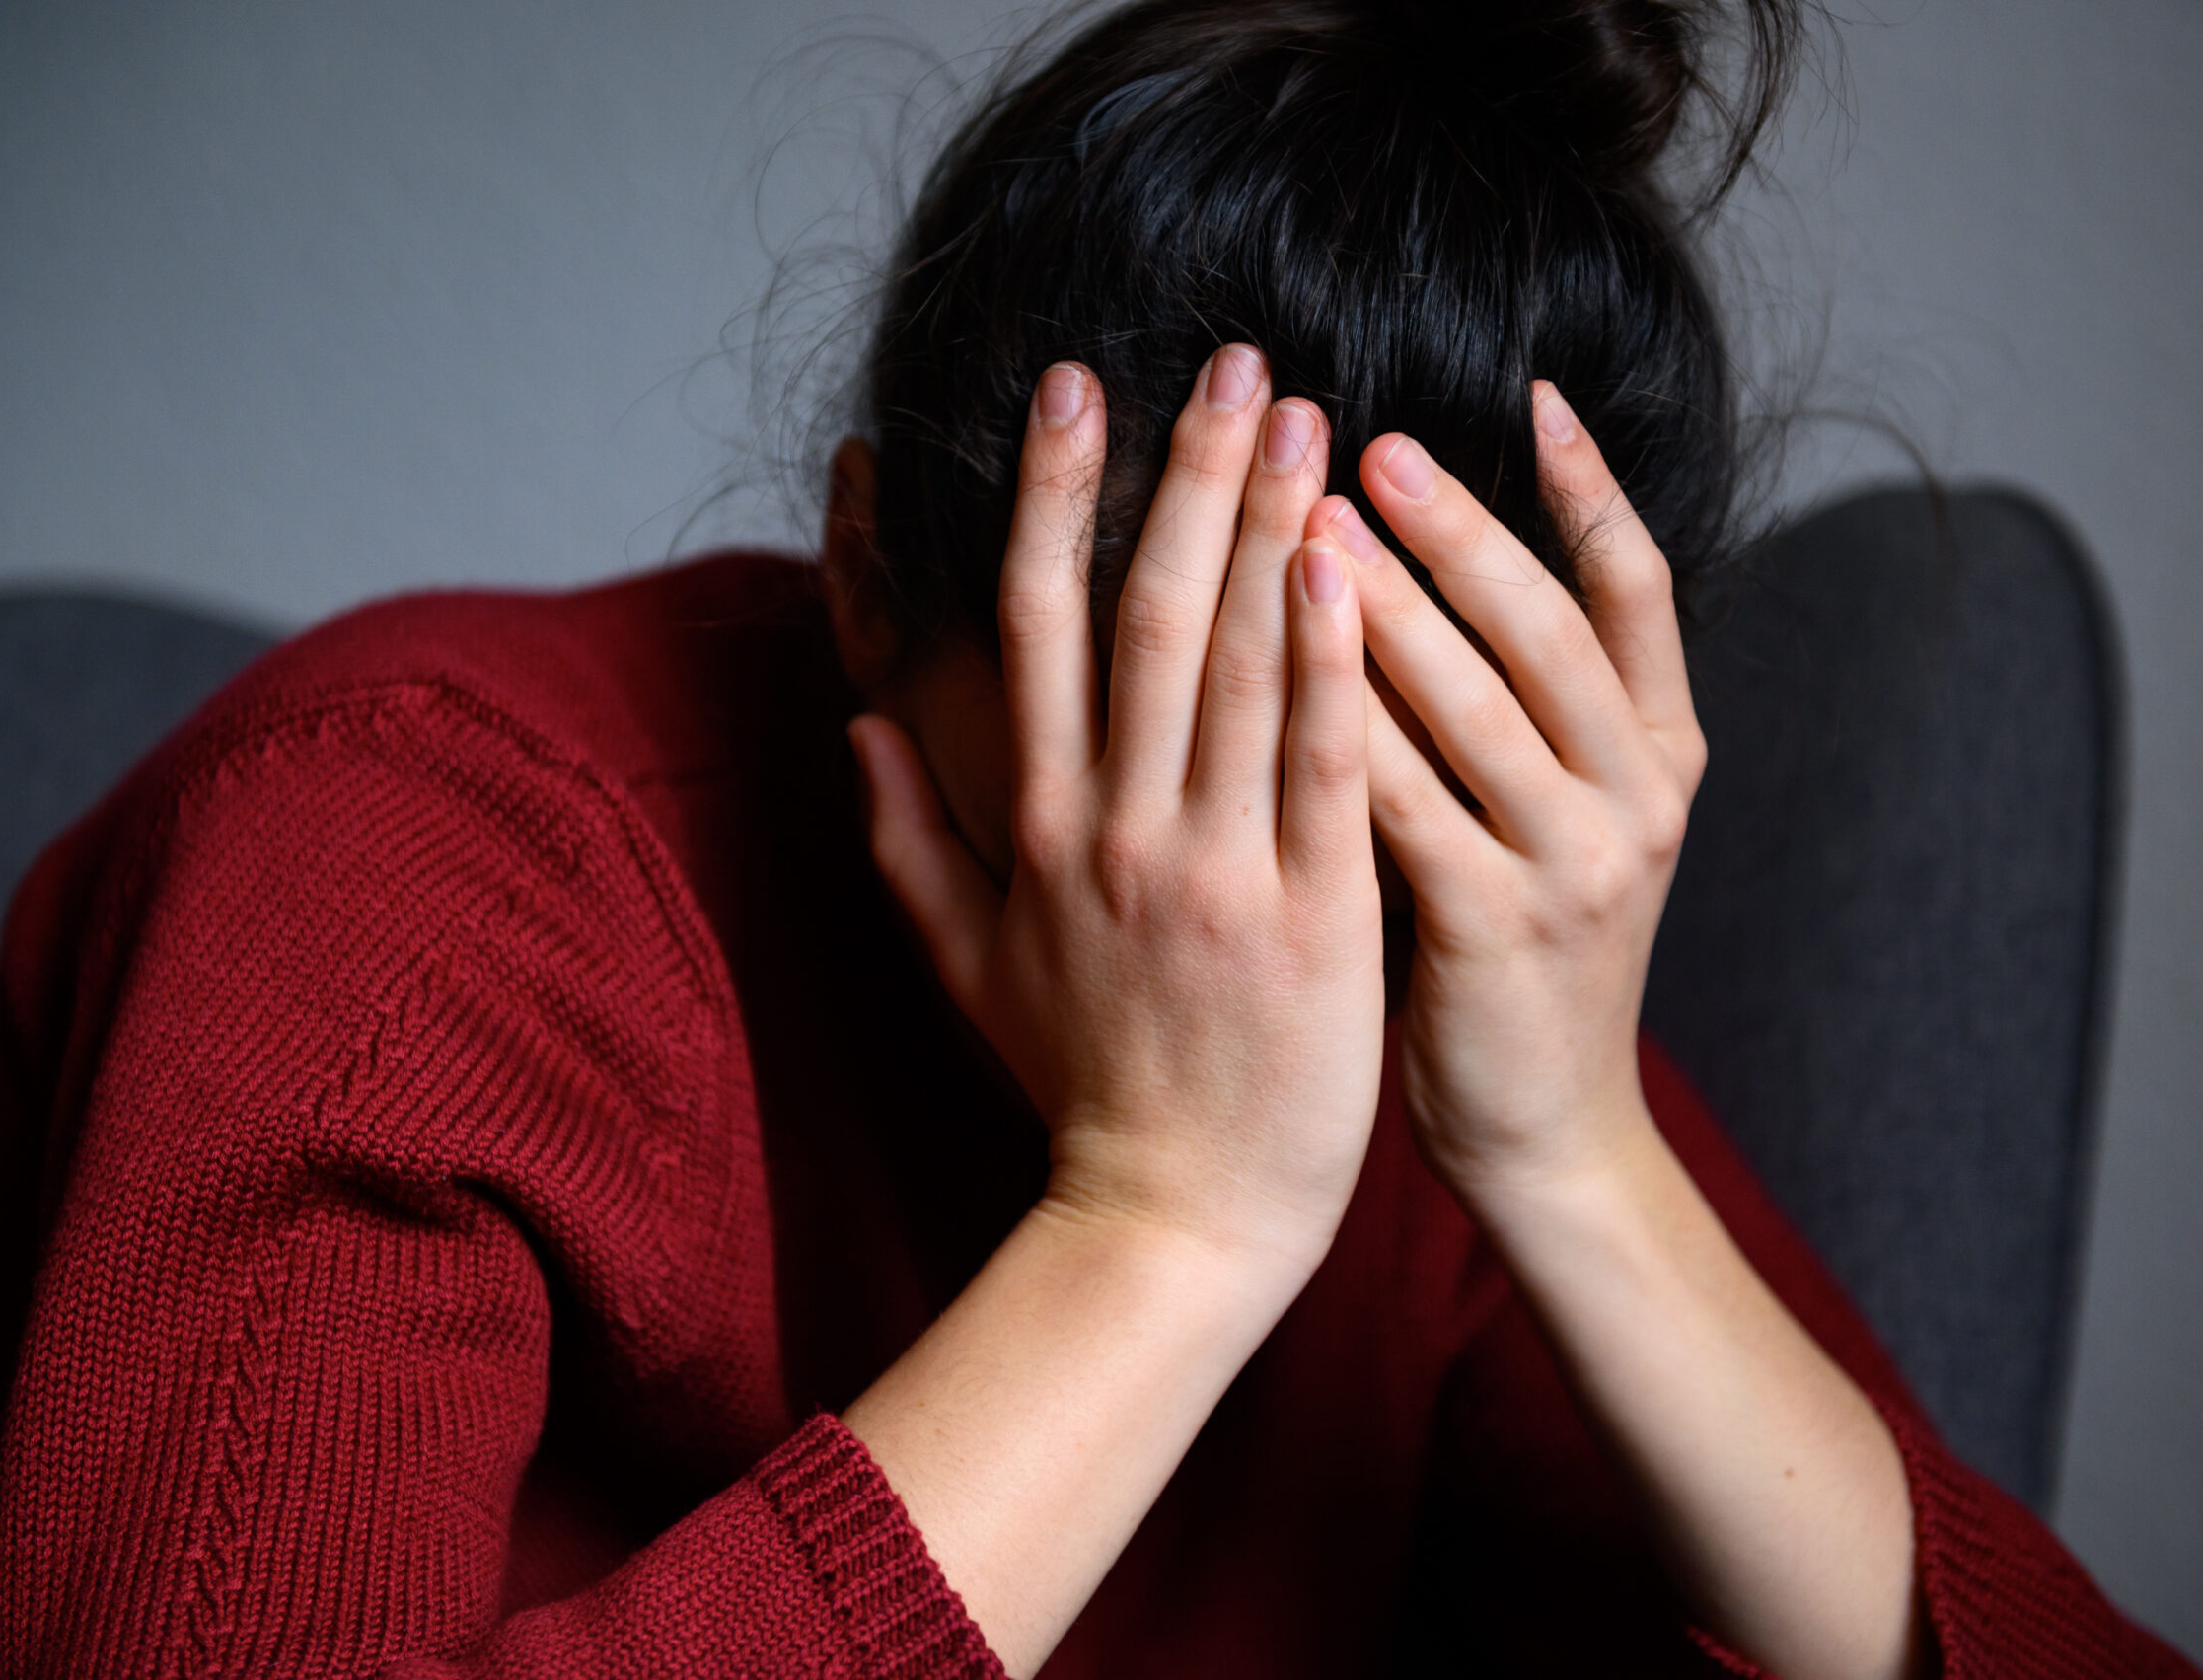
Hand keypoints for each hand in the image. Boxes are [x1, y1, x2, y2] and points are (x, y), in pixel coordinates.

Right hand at [851, 347, 1382, 1269]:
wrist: (1172, 1221)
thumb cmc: (1080, 1088)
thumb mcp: (967, 968)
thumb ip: (907, 841)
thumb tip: (856, 725)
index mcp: (1041, 829)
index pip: (1042, 628)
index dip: (1060, 498)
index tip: (1080, 387)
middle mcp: (1117, 830)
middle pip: (1145, 618)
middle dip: (1181, 476)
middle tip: (1228, 356)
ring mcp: (1212, 871)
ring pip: (1232, 672)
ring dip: (1261, 531)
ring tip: (1300, 415)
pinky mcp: (1308, 920)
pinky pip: (1317, 771)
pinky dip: (1327, 667)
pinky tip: (1346, 567)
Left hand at [1310, 380, 1705, 1203]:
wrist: (1544, 1129)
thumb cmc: (1521, 957)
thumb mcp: (1564, 821)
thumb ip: (1527, 710)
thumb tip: (1433, 562)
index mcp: (1663, 756)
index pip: (1641, 591)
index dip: (1593, 489)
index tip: (1536, 393)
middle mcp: (1642, 798)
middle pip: (1551, 628)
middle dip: (1460, 527)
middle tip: (1369, 441)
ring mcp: (1581, 865)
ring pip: (1478, 704)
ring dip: (1389, 605)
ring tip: (1309, 520)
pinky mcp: (1501, 928)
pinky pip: (1410, 802)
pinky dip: (1345, 725)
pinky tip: (1275, 664)